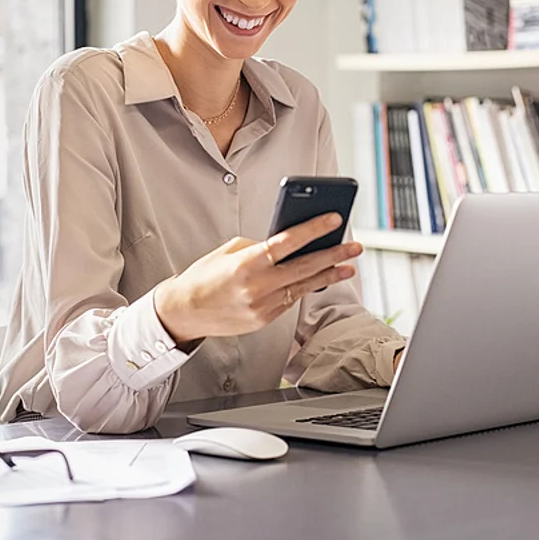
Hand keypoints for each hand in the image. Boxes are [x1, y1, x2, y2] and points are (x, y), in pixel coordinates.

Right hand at [153, 213, 361, 344]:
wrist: (184, 312)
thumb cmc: (204, 276)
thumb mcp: (228, 252)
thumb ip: (258, 247)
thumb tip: (287, 245)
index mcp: (246, 263)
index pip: (287, 243)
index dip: (313, 230)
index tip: (334, 220)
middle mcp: (256, 286)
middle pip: (304, 267)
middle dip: (333, 255)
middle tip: (353, 247)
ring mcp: (262, 306)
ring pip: (303, 287)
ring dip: (328, 275)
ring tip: (348, 265)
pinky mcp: (264, 319)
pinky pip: (290, 300)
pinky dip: (303, 288)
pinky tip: (318, 279)